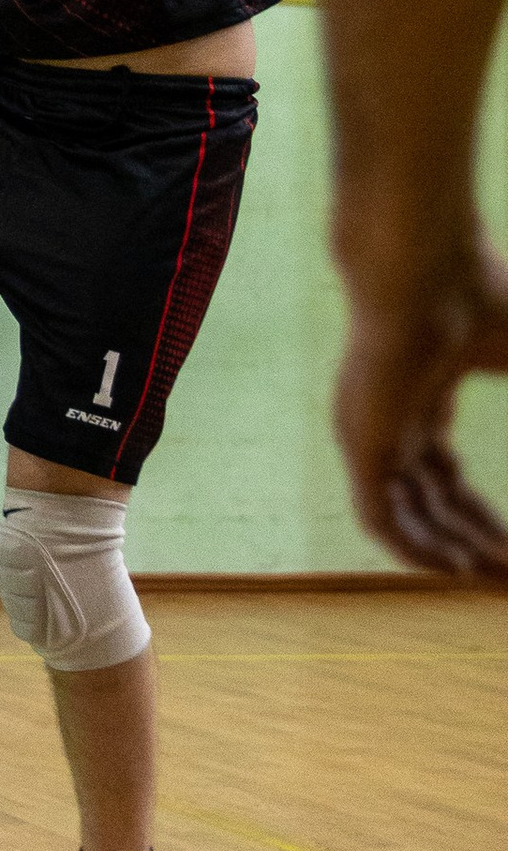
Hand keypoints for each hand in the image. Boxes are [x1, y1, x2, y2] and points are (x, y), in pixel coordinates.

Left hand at [334, 236, 507, 570]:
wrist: (426, 269)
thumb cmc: (490, 298)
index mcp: (424, 392)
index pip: (445, 476)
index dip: (484, 520)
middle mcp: (391, 418)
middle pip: (429, 503)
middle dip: (475, 544)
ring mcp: (371, 430)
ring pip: (406, 515)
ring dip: (453, 552)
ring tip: (497, 581)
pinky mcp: (358, 440)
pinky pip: (377, 515)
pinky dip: (417, 548)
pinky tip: (458, 570)